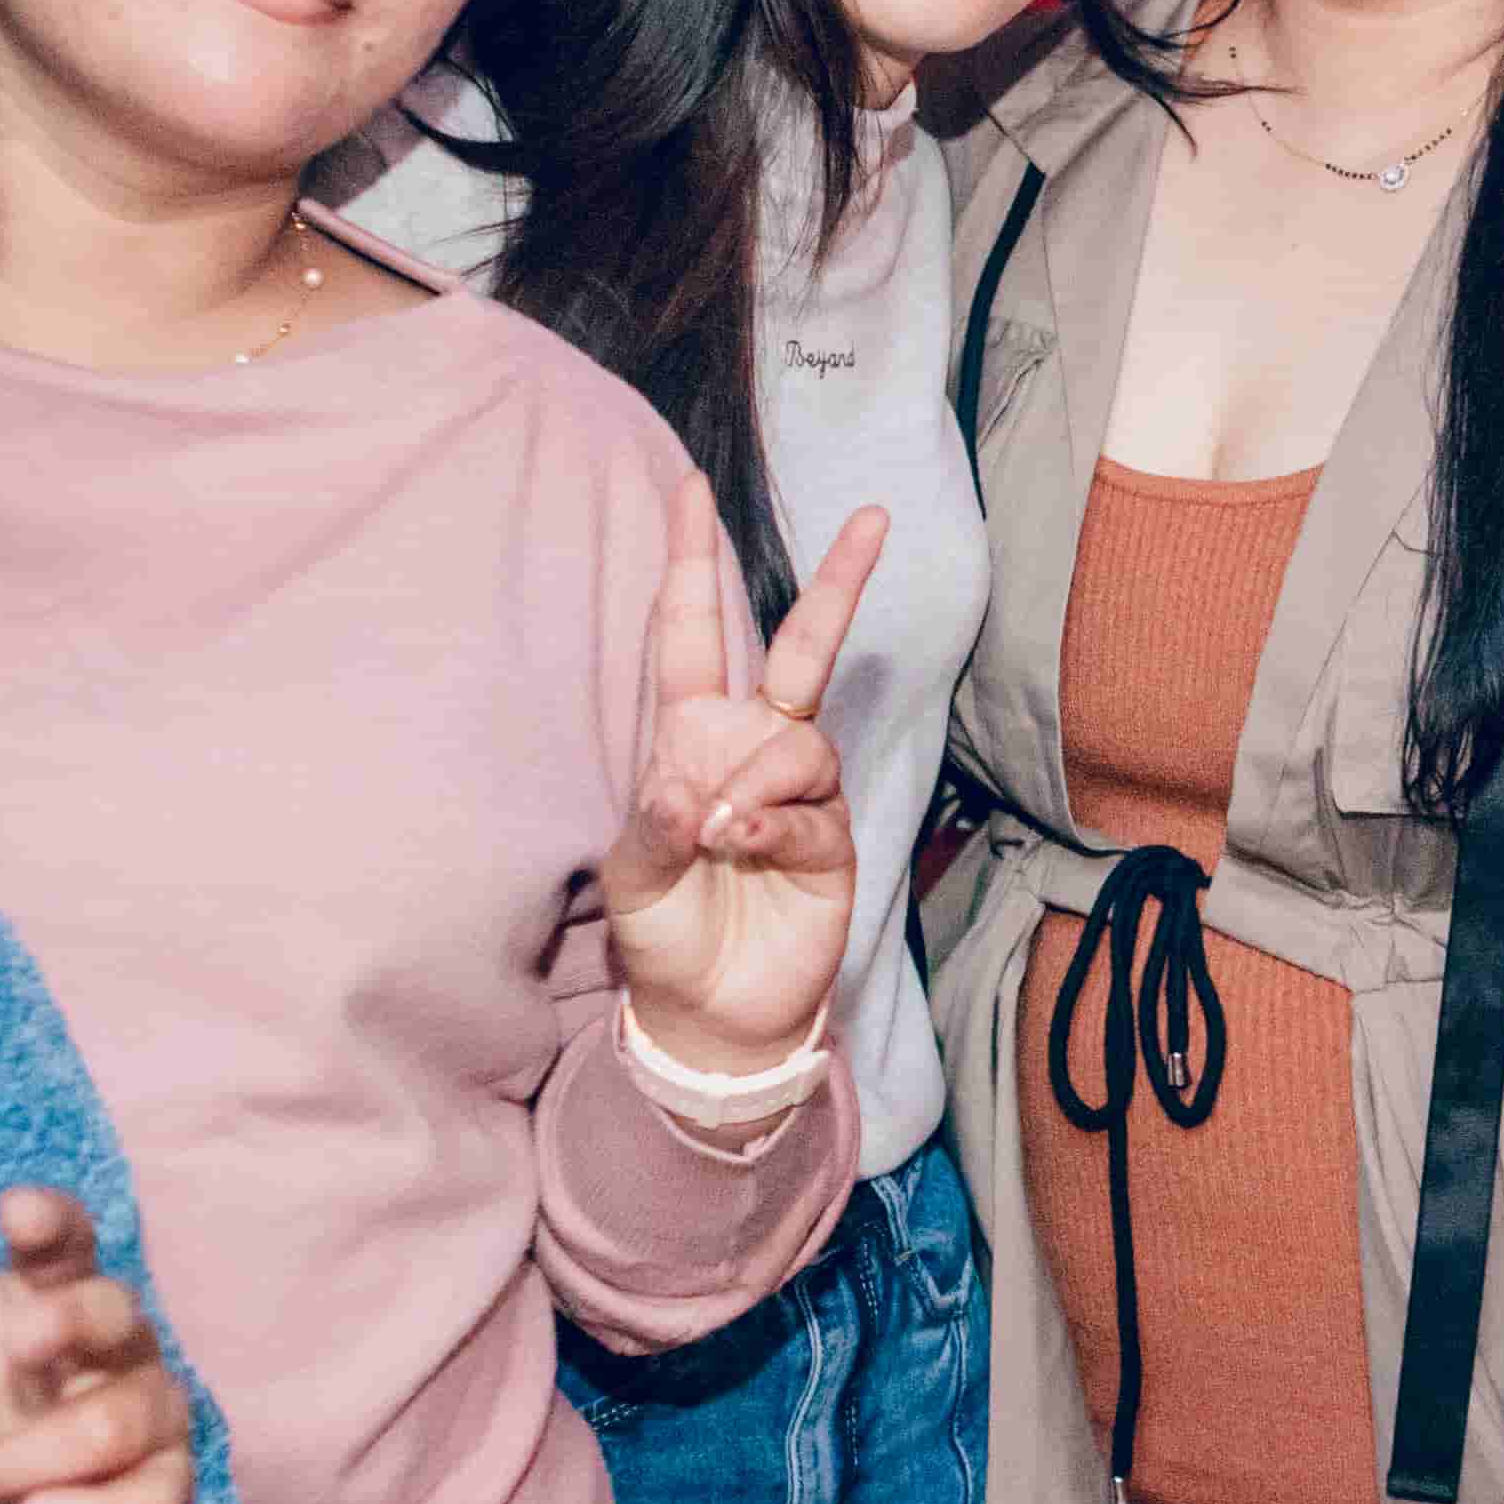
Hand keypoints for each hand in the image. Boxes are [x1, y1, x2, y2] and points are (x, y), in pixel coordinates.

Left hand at [0, 1189, 194, 1503]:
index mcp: (43, 1301)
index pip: (64, 1244)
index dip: (51, 1222)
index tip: (15, 1212)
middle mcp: (112, 1345)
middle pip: (116, 1309)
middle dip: (67, 1322)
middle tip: (17, 1346)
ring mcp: (151, 1413)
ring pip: (115, 1421)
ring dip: (25, 1461)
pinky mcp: (169, 1487)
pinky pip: (147, 1499)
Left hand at [598, 484, 884, 1079]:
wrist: (709, 1014)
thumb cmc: (662, 933)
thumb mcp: (630, 876)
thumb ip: (652, 825)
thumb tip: (693, 789)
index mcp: (688, 736)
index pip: (689, 634)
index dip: (690, 561)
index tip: (690, 489)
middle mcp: (750, 749)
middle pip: (801, 648)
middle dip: (838, 582)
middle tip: (874, 517)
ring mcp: (798, 792)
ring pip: (800, 738)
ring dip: (759, 778)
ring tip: (723, 832)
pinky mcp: (831, 840)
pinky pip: (812, 805)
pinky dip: (774, 821)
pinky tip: (745, 845)